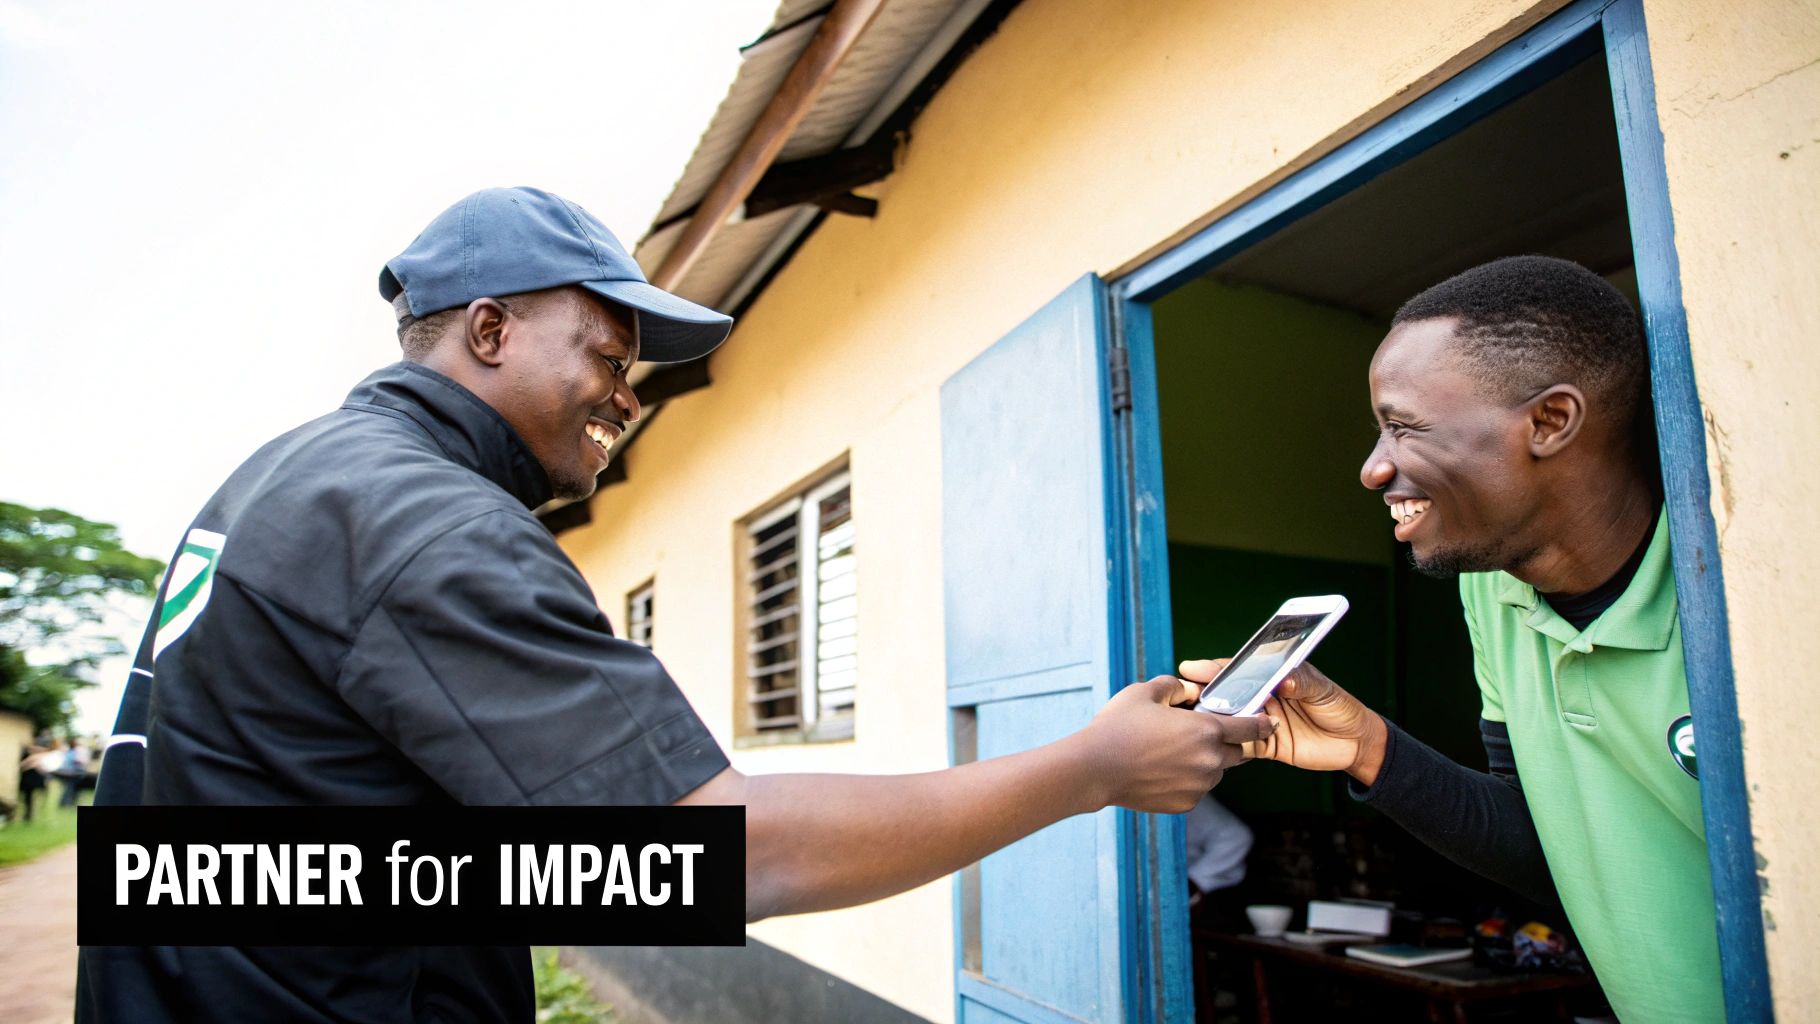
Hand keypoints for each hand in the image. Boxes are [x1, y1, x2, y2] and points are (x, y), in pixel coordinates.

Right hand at [1075, 676, 1274, 813]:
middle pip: (1237, 752)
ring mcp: (1199, 786)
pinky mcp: (1186, 804)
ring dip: (1206, 762)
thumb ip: (1175, 686)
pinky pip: (1196, 788)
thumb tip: (1189, 689)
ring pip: (1215, 772)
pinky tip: (1162, 770)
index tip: (1269, 721)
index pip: (1250, 727)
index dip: (1262, 723)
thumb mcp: (1146, 692)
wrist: (1095, 769)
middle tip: (1203, 734)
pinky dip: (1187, 780)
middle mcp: (1210, 761)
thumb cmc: (1119, 726)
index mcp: (1207, 730)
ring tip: (1174, 753)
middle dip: (1228, 742)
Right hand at [1177, 659, 1387, 784]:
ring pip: (1228, 722)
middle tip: (1184, 695)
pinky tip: (1212, 748)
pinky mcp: (1265, 747)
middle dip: (1204, 694)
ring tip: (1191, 722)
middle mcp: (1262, 699)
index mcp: (1272, 678)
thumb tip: (1286, 679)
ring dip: (1211, 722)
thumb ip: (1304, 682)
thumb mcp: (1324, 689)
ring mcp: (1260, 723)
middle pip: (1226, 695)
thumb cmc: (1341, 707)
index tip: (1193, 668)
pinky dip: (1228, 747)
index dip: (1215, 669)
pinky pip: (1241, 747)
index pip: (1238, 671)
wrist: (1356, 743)